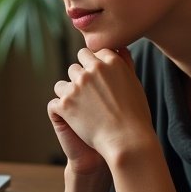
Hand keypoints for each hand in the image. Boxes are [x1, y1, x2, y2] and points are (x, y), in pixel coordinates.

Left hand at [49, 47, 154, 165]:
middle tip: (89, 98)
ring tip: (81, 111)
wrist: (127, 141)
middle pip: (76, 65)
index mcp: (111, 61)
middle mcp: (93, 69)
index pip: (94, 53)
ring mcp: (77, 85)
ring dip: (68, 94)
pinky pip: (55, 102)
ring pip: (62, 84)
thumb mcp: (135, 84)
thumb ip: (124, 64)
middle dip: (80, 78)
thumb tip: (118, 49)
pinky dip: (61, 111)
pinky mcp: (65, 103)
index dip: (94, 68)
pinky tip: (73, 121)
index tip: (99, 83)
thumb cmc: (136, 115)